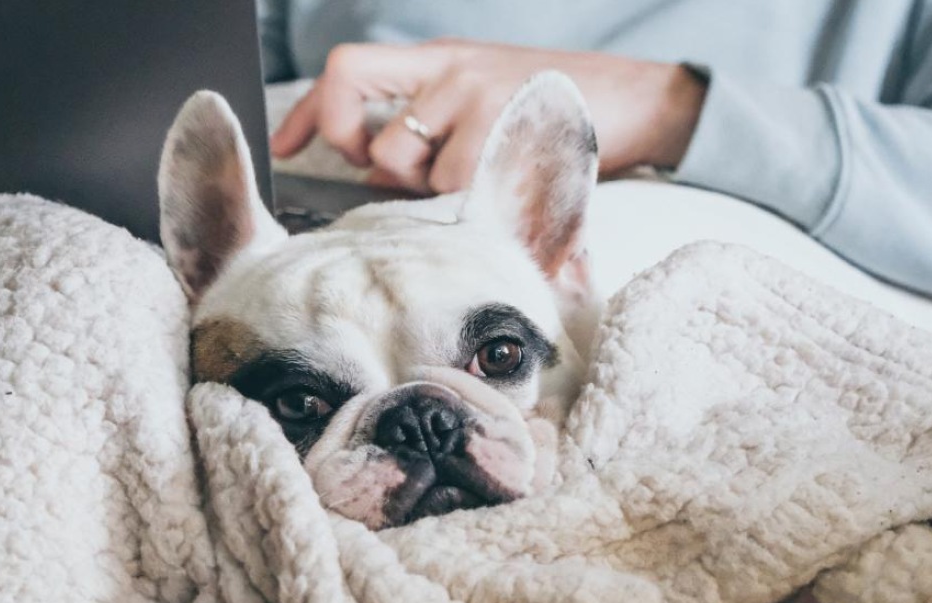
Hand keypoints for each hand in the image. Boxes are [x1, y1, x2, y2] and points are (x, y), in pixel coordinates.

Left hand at [270, 39, 706, 193]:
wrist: (645, 97)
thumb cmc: (568, 107)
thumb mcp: (492, 95)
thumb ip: (437, 125)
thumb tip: (380, 175)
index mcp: (442, 61)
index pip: (349, 72)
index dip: (310, 115)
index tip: (286, 148)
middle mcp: (450, 74)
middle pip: (374, 146)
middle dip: (392, 186)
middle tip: (427, 193)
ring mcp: (474, 101)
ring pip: (413, 177)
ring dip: (442, 200)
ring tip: (491, 190)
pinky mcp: (500, 131)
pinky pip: (456, 193)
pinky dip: (475, 212)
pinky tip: (513, 206)